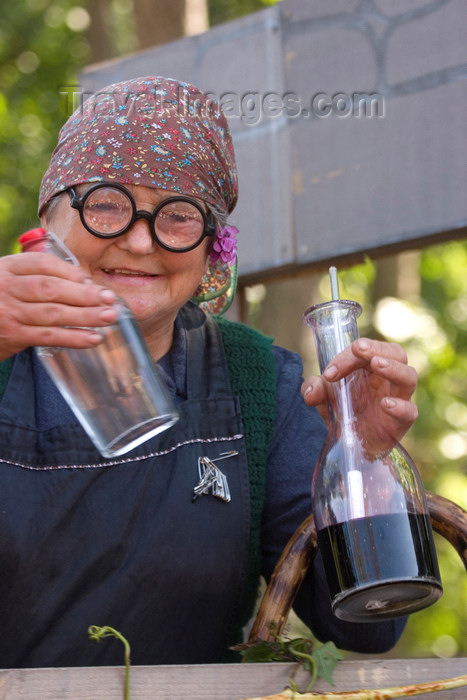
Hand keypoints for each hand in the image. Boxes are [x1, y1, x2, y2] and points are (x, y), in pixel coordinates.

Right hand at [0, 252, 118, 360]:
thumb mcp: (8, 281)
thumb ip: (35, 277)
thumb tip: (83, 284)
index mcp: (6, 268)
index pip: (42, 263)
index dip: (69, 271)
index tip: (89, 280)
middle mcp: (6, 288)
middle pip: (51, 288)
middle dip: (84, 294)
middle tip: (110, 298)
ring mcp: (9, 313)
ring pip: (53, 313)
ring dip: (86, 316)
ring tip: (110, 317)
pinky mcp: (13, 336)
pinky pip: (49, 336)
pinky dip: (74, 337)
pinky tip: (93, 338)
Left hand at [301, 338, 417, 451]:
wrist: (352, 446)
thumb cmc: (344, 412)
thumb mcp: (323, 398)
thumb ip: (314, 389)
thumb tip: (311, 392)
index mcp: (370, 368)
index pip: (367, 350)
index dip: (348, 355)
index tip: (330, 372)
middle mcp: (387, 379)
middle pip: (395, 353)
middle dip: (376, 348)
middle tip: (358, 349)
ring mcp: (398, 399)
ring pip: (409, 377)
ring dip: (393, 368)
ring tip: (377, 364)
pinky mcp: (401, 422)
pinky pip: (410, 411)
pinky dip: (400, 406)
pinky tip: (385, 404)